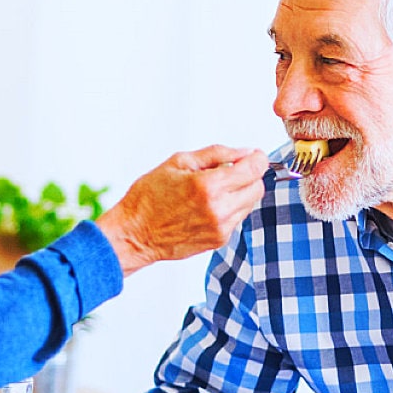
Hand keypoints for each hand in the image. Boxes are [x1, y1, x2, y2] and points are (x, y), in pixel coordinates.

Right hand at [97, 146, 267, 274]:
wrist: (135, 233)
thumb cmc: (149, 196)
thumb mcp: (179, 162)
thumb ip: (216, 154)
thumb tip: (245, 152)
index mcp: (208, 186)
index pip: (254, 170)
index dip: (257, 158)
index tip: (253, 155)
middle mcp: (219, 209)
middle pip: (258, 188)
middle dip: (249, 175)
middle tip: (231, 170)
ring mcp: (221, 227)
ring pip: (249, 204)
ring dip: (240, 192)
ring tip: (214, 189)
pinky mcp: (219, 240)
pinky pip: (237, 218)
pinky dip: (229, 208)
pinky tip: (207, 205)